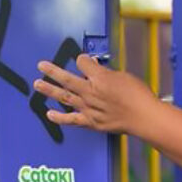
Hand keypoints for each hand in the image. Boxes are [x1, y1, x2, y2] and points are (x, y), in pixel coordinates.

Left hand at [33, 54, 158, 133]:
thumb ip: (106, 72)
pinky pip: (72, 119)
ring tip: (38, 84)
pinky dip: (59, 117)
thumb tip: (96, 68)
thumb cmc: (138, 95)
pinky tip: (49, 114)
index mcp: (100, 78)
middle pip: (67, 79)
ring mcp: (89, 108)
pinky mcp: (91, 122)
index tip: (84, 60)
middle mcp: (91, 92)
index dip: (83, 59)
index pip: (83, 63)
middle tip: (41, 66)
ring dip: (50, 90)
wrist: (144, 117)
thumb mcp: (124, 76)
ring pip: (65, 97)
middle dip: (52, 71)